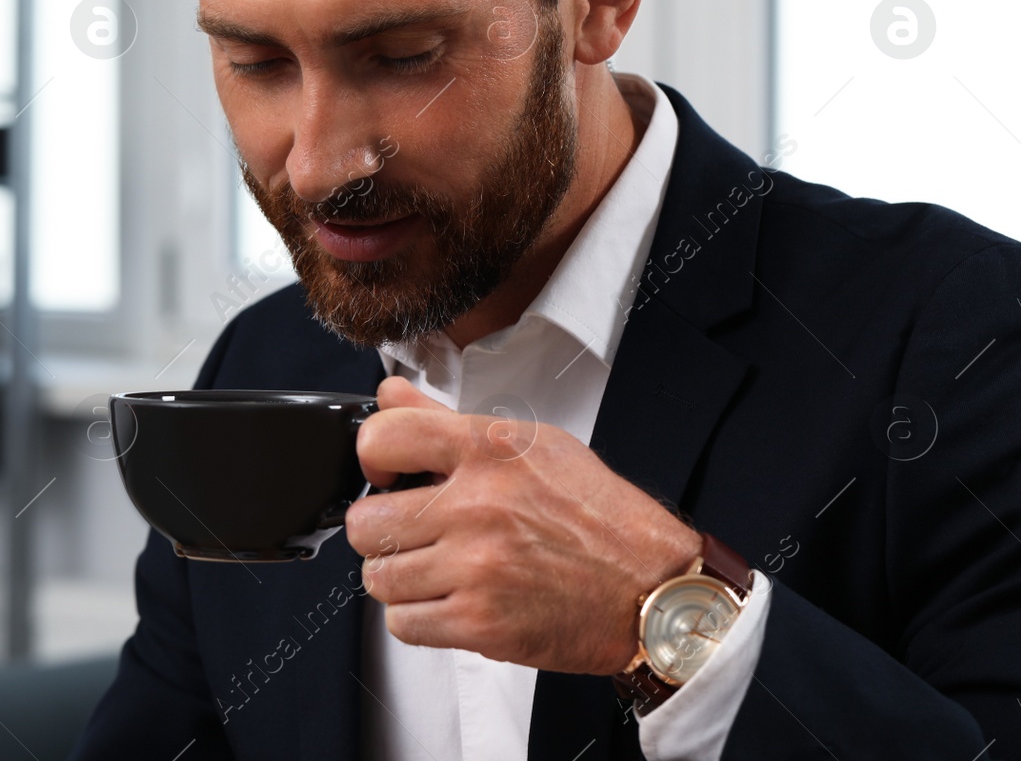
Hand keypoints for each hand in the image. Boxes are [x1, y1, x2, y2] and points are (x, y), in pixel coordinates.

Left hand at [344, 375, 702, 673]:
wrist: (653, 588)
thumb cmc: (600, 516)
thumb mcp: (534, 444)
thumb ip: (448, 421)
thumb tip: (390, 395)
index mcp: (490, 451)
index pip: (383, 437)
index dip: (373, 456)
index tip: (387, 473)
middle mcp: (478, 507)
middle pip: (367, 521)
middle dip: (381, 528)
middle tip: (410, 532)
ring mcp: (476, 569)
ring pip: (378, 577)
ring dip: (398, 576)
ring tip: (434, 569)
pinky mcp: (480, 625)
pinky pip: (403, 624)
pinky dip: (417, 617)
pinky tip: (447, 600)